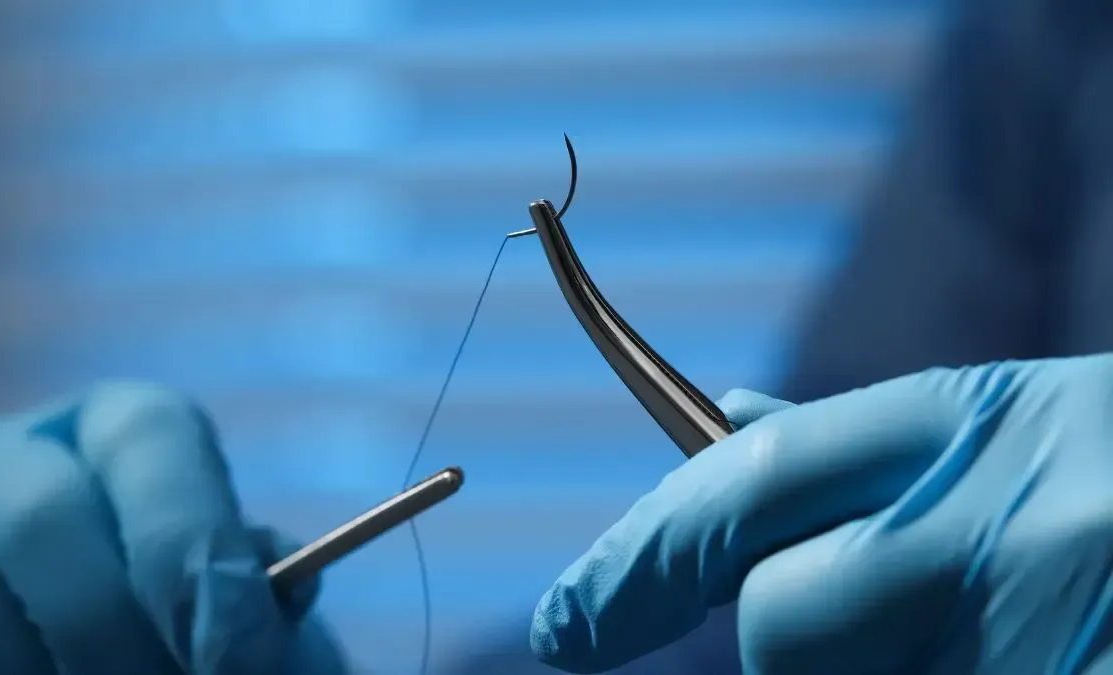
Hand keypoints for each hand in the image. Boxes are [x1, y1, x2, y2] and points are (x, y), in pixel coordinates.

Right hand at [0, 382, 346, 674]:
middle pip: (42, 513)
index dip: (190, 540)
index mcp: (120, 427)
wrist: (135, 668)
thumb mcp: (244, 606)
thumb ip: (258, 593)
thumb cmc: (202, 634)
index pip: (150, 435)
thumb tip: (275, 589)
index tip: (235, 648)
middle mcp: (14, 455)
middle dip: (113, 628)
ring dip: (50, 670)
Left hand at [531, 355, 1112, 673]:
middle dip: (789, 639)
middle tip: (889, 616)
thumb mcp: (1015, 432)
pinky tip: (1029, 643)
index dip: (640, 556)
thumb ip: (863, 444)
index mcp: (978, 424)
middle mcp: (1016, 529)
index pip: (752, 478)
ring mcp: (1053, 636)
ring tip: (1009, 627)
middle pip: (776, 627)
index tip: (564, 624)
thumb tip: (723, 410)